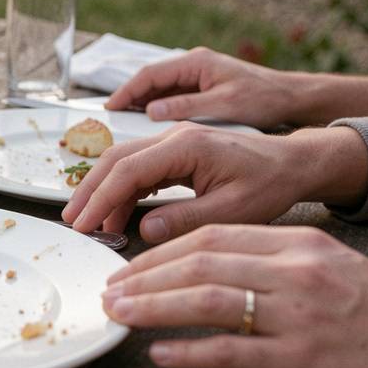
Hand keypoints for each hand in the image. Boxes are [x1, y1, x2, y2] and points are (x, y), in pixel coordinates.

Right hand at [60, 124, 367, 242]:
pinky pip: (139, 166)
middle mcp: (175, 136)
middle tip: (71, 221)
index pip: (129, 170)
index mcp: (187, 145)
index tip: (83, 224)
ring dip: (102, 189)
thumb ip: (185, 219)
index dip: (101, 198)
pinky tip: (116, 214)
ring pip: (123, 160)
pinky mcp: (177, 151)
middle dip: (89, 190)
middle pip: (116, 158)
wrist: (295, 163)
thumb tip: (142, 231)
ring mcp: (174, 141)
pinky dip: (121, 189)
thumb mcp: (233, 209)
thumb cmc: (271, 184)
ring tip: (87, 221)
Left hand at [101, 225, 367, 367]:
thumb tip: (211, 270)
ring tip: (119, 314)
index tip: (130, 268)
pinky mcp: (301, 358)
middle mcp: (295, 272)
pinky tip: (160, 353)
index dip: (161, 252)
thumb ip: (274, 263)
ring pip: (206, 300)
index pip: (212, 237)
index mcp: (298, 244)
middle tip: (110, 290)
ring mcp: (298, 314)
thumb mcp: (331, 269)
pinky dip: (189, 351)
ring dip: (153, 307)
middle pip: (200, 262)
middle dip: (145, 276)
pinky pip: (231, 350)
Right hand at [106, 47, 303, 128]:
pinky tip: (147, 127)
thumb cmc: (265, 100)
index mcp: (196, 63)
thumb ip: (187, 107)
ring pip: (158, 89)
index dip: (127, 90)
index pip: (150, 74)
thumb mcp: (226, 105)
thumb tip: (151, 111)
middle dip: (127, 98)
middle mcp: (193, 66)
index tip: (109, 107)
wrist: (293, 99)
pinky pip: (170, 98)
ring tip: (121, 125)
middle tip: (107, 118)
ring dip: (139, 105)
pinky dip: (155, 110)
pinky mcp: (201, 90)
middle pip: (149, 80)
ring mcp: (197, 77)